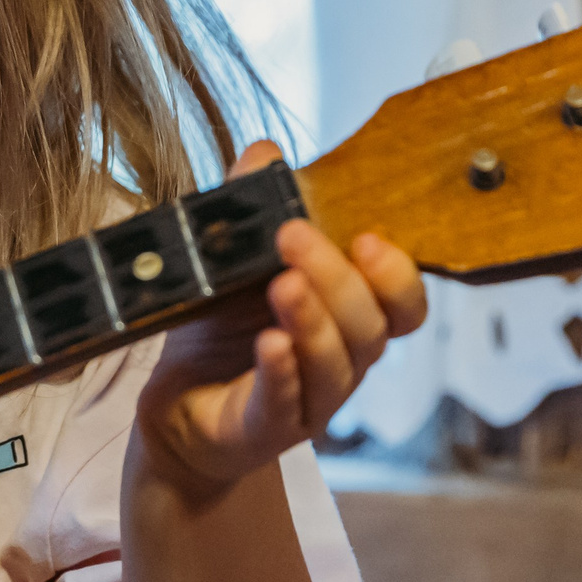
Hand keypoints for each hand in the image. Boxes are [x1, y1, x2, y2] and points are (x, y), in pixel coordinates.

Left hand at [133, 141, 426, 494]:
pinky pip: (286, 402)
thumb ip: (255, 208)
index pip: (403, 305)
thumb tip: (266, 152)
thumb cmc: (223, 330)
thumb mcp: (236, 261)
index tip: (368, 238)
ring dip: (312, 321)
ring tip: (282, 286)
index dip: (397, 275)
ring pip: (335, 365)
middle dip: (338, 278)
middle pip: (369, 327)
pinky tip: (269, 345)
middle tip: (294, 238)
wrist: (179, 404)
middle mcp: (343, 362)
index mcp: (349, 319)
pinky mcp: (268, 429)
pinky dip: (281, 371)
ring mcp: (311, 401)